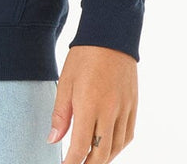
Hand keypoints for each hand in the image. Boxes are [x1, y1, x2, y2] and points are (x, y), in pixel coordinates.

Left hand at [47, 45, 137, 163]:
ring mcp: (125, 109)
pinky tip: (108, 148)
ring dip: (103, 159)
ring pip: (116, 147)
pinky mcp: (133, 105)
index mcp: (89, 104)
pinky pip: (128, 135)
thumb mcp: (65, 81)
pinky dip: (117, 147)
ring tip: (90, 161)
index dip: (72, 163)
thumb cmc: (84, 55)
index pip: (81, 146)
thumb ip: (60, 114)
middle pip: (101, 153)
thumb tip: (53, 139)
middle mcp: (110, 111)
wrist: (111, 35)